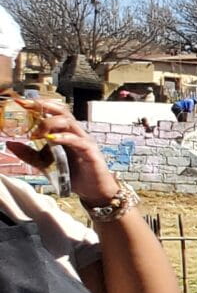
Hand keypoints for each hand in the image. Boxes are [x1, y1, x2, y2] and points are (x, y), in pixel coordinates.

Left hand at [8, 95, 124, 207]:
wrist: (92, 191)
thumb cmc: (72, 175)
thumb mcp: (45, 163)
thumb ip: (28, 154)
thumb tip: (9, 143)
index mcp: (65, 133)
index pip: (53, 112)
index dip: (38, 105)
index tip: (20, 101)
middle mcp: (75, 133)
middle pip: (62, 111)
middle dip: (44, 107)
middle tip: (26, 106)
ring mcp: (84, 141)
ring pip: (69, 122)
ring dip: (50, 124)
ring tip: (36, 133)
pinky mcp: (90, 152)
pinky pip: (78, 141)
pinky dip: (64, 138)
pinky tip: (52, 140)